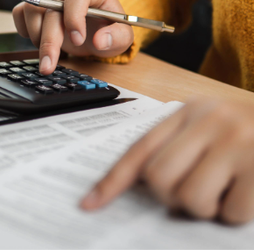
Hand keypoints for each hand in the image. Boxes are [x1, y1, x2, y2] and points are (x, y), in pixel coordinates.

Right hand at [12, 0, 133, 73]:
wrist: (96, 26)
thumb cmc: (109, 28)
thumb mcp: (123, 36)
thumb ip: (117, 38)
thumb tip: (100, 41)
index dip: (74, 17)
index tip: (77, 40)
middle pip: (50, 8)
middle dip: (49, 41)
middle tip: (49, 65)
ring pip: (31, 9)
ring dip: (36, 36)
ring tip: (49, 52)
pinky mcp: (35, 4)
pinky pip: (20, 13)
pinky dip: (23, 30)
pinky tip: (37, 41)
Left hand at [80, 98, 253, 223]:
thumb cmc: (253, 134)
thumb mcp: (213, 127)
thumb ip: (179, 146)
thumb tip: (144, 187)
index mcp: (189, 112)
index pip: (139, 150)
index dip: (112, 181)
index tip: (89, 204)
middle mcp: (210, 121)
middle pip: (158, 178)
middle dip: (171, 198)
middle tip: (194, 194)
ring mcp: (238, 142)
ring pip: (189, 198)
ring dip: (205, 208)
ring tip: (224, 193)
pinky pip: (229, 212)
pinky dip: (235, 214)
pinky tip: (248, 195)